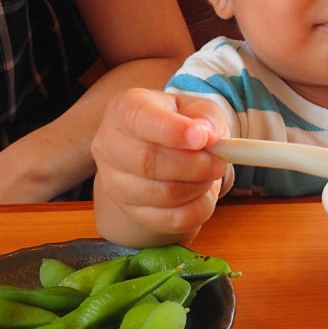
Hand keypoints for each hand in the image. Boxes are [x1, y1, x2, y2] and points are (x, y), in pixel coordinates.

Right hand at [91, 88, 229, 244]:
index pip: (140, 119)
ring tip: (210, 175)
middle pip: (148, 161)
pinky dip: (197, 209)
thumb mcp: (197, 108)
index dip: (173, 131)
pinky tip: (202, 194)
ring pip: (162, 194)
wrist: (161, 154)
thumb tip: (207, 135)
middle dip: (193, 165)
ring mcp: (115, 183)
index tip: (202, 139)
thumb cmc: (180, 124)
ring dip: (198, 186)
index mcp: (124, 110)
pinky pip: (171, 219)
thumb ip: (206, 116)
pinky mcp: (132, 212)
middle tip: (218, 163)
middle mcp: (109, 145)